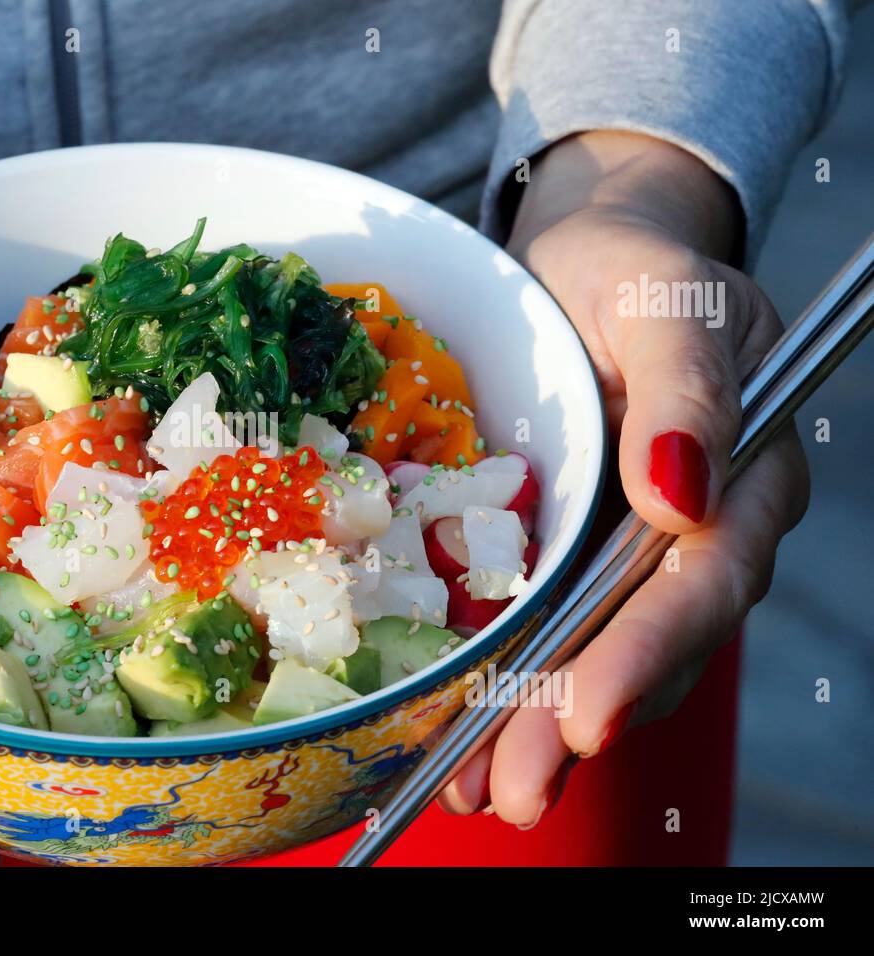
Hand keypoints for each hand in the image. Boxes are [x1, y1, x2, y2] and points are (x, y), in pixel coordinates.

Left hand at [437, 132, 809, 823]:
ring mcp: (632, 547)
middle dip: (576, 719)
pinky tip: (464, 736)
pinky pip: (551, 627)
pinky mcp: (574, 551)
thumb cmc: (630, 267)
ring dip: (537, 726)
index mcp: (744, 472)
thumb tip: (683, 495)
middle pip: (647, 641)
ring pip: (597, 652)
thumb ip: (686, 388)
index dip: (648, 652)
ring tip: (476, 787)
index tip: (590, 715)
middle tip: (514, 788)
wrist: (580, 260)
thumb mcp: (662, 298)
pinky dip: (512, 683)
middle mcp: (696, 527)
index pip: (704, 580)